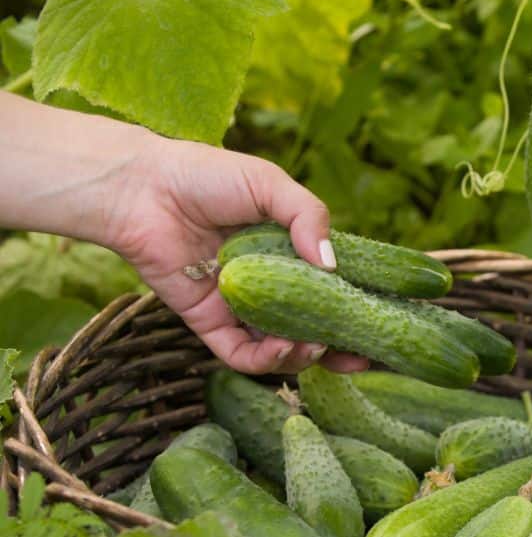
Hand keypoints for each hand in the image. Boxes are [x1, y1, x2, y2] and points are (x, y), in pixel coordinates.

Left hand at [105, 136, 369, 374]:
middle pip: (316, 327)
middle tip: (360, 359)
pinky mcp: (212, 324)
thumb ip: (308, 217)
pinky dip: (265, 360)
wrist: (144, 190)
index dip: (360, 308)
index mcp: (293, 253)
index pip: (336, 288)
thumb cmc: (208, 177)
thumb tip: (334, 267)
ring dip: (303, 354)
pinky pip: (242, 355)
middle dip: (340, 347)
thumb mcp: (271, 185)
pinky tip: (281, 348)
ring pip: (283, 348)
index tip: (383, 322)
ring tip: (313, 346)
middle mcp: (273, 285)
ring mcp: (244, 308)